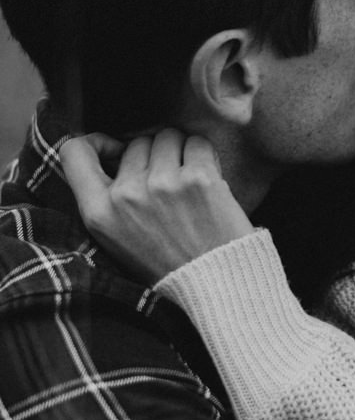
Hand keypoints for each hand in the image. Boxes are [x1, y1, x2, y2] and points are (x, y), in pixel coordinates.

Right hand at [60, 129, 253, 281]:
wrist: (215, 283)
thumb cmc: (168, 260)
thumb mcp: (117, 237)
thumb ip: (107, 197)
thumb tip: (115, 149)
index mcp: (98, 212)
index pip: (74, 151)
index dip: (98, 142)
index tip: (117, 150)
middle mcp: (126, 195)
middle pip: (137, 141)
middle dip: (153, 154)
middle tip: (169, 184)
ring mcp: (162, 184)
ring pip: (168, 136)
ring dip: (180, 151)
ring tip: (188, 183)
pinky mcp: (198, 178)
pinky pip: (198, 142)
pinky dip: (205, 155)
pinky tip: (207, 182)